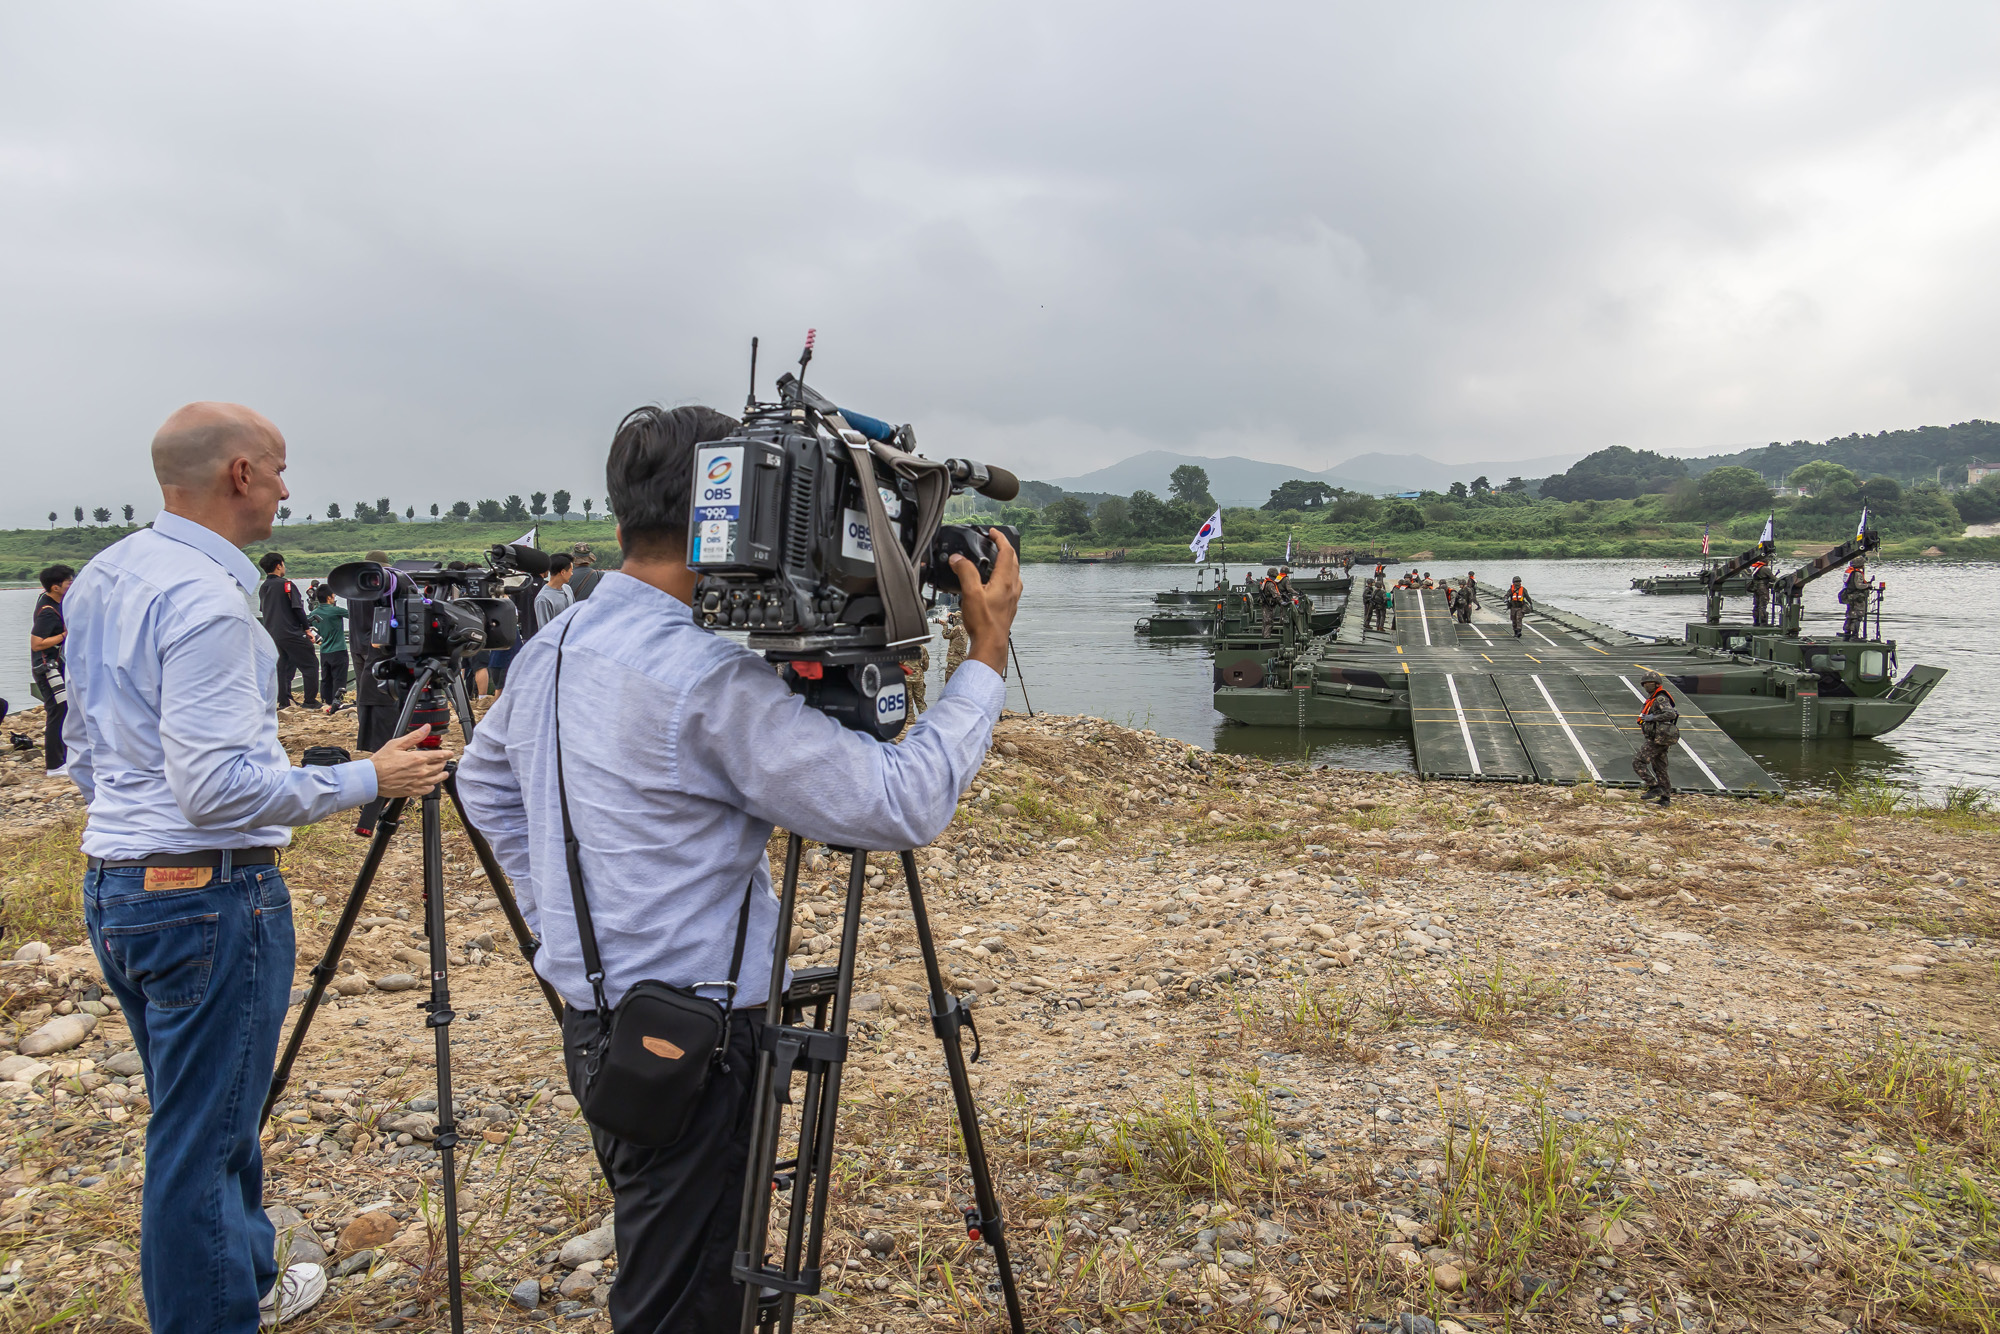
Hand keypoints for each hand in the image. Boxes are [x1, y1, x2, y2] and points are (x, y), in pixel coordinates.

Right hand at [369, 725, 452, 798]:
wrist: (371, 778)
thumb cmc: (381, 762)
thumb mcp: (396, 744)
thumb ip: (414, 736)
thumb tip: (426, 728)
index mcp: (418, 759)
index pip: (439, 756)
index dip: (447, 754)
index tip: (450, 753)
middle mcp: (420, 771)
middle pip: (440, 767)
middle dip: (443, 763)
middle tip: (443, 761)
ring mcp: (418, 782)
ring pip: (437, 779)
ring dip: (442, 774)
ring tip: (443, 772)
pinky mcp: (413, 791)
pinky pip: (428, 789)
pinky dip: (432, 786)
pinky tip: (431, 783)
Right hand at [953, 530, 1022, 675]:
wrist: (991, 644)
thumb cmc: (984, 622)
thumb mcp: (971, 593)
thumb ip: (965, 572)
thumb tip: (958, 559)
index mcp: (1005, 580)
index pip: (1007, 551)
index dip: (1000, 538)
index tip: (992, 532)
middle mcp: (1012, 587)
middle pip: (1013, 560)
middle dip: (1004, 548)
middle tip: (994, 542)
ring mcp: (1013, 597)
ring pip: (1013, 573)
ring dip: (1006, 562)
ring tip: (994, 560)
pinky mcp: (1010, 606)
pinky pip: (1011, 584)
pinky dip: (1004, 576)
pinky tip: (995, 583)